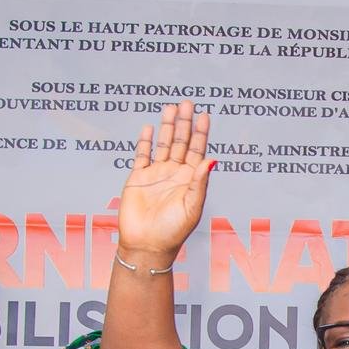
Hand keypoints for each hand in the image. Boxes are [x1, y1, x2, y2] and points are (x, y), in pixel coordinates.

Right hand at [116, 101, 212, 260]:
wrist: (146, 246)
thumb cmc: (173, 232)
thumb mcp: (192, 207)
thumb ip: (199, 183)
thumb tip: (211, 159)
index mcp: (190, 180)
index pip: (198, 151)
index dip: (201, 133)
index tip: (205, 115)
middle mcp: (174, 174)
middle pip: (181, 142)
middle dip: (185, 123)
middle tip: (187, 103)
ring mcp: (156, 175)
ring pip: (163, 145)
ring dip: (168, 127)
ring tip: (171, 108)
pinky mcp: (138, 179)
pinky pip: (142, 156)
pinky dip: (145, 142)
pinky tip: (149, 128)